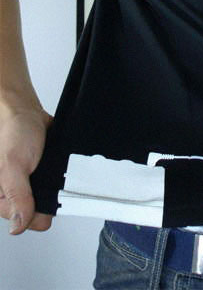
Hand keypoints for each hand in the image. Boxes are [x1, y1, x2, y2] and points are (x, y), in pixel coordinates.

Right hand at [0, 106, 54, 233]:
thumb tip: (18, 226)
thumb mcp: (11, 167)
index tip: (49, 196)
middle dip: (49, 196)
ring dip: (57, 185)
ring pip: (50, 197)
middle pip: (40, 210)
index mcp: (0, 198)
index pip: (25, 221)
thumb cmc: (11, 133)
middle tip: (48, 176)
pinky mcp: (41, 175)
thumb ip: (17, 196)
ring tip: (53, 167)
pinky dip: (61, 175)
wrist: (23, 112)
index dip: (40, 212)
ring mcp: (29, 184)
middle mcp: (12, 194)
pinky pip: (56, 183)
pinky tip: (58, 165)